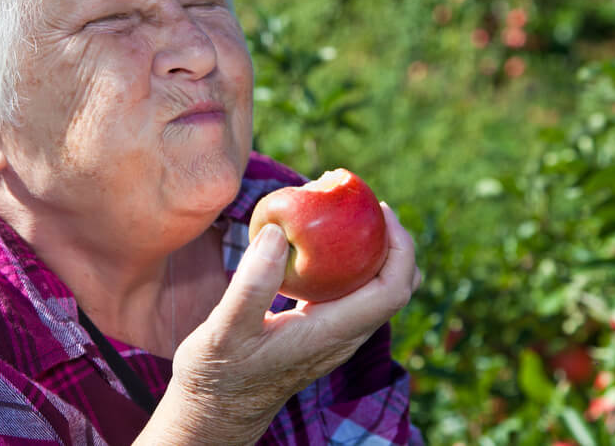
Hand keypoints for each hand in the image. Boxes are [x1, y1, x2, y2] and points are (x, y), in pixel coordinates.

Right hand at [152, 203, 420, 444]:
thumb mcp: (225, 329)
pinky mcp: (322, 331)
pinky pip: (352, 292)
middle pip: (395, 288)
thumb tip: (280, 232)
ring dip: (373, 251)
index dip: (399, 249)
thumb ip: (251, 285)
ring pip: (376, 290)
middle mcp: (343, 337)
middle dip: (393, 243)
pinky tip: (318, 241)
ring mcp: (335, 336)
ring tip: (345, 215)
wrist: (215, 410)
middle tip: (367, 205)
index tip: (382, 210)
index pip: (390, 292)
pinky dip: (349, 262)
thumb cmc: (217, 374)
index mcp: (330, 335)